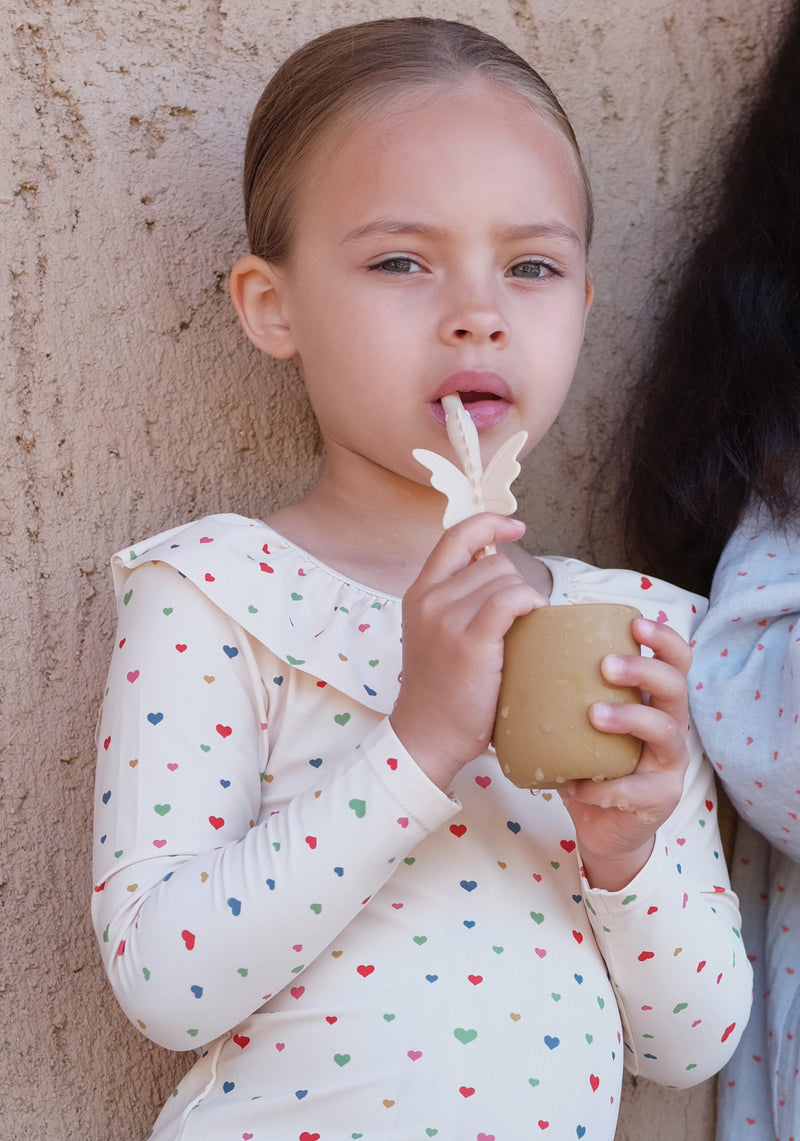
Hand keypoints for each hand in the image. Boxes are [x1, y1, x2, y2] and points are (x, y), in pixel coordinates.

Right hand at [390, 513, 543, 791]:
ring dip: (525, 599)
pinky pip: (510, 600)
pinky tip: (534, 619)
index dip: (489, 523)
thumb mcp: (434, 633)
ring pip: (505, 579)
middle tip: (518, 620)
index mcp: (419, 593)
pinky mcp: (469, 641)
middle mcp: (429, 599)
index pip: (455, 536)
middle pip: (493, 563)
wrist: (425, 735)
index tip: (516, 526)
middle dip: (515, 584)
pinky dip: (529, 603)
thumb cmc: (440, 690)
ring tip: (522, 631)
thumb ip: (455, 600)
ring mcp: (446, 619)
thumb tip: (496, 567)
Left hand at [559, 617, 691, 890]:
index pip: (675, 660)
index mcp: (653, 700)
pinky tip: (578, 785)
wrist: (602, 826)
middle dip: (644, 670)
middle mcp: (670, 725)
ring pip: (664, 731)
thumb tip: (518, 648)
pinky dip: (605, 785)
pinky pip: (637, 788)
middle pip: (676, 687)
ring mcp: (669, 763)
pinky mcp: (660, 798)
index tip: (635, 623)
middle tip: (606, 666)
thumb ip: (567, 691)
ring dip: (628, 718)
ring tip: (593, 715)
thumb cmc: (590, 761)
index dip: (663, 638)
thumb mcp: (582, 722)